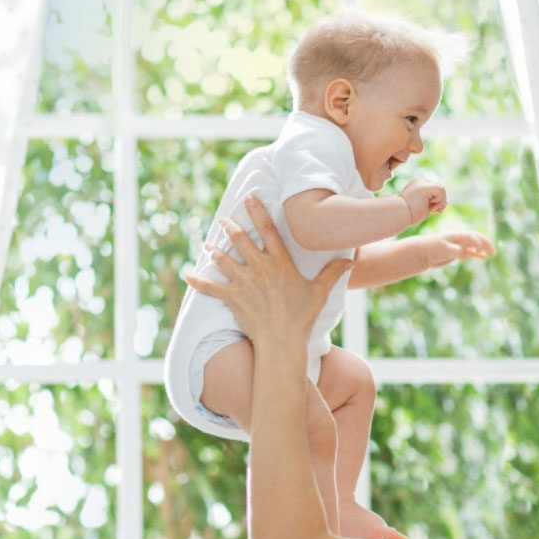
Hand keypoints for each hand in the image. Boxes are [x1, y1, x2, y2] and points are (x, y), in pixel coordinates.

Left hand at [184, 196, 353, 346]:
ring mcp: (244, 282)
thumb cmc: (302, 316)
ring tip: (208, 245)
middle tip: (224, 220)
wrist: (282, 340)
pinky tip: (187, 275)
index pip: (268, 230)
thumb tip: (351, 261)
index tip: (249, 198)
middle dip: (230, 227)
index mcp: (280, 262)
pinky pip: (210, 287)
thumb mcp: (319, 292)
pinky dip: (198, 281)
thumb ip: (333, 273)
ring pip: (224, 260)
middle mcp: (260, 268)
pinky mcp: (232, 298)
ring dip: (214, 251)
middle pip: (241, 240)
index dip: (257, 212)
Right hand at [398, 178, 446, 224]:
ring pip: (442, 189)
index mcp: (417, 185)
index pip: (435, 190)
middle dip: (440, 201)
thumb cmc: (408, 215)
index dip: (438, 200)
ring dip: (440, 202)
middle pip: (440, 188)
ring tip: (431, 209)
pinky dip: (440, 201)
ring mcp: (421, 183)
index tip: (433, 210)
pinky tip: (432, 207)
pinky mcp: (424, 187)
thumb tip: (446, 202)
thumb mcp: (423, 208)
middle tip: (434, 210)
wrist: (398, 215)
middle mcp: (419, 182)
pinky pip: (441, 190)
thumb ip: (432, 203)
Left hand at [424, 231, 495, 267]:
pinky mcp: (458, 253)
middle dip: (485, 244)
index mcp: (457, 236)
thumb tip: (466, 253)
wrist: (423, 253)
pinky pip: (470, 252)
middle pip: (477, 238)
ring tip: (491, 254)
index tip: (479, 251)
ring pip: (475, 246)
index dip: (477, 243)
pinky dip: (477, 254)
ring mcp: (460, 246)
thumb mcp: (443, 249)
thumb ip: (455, 250)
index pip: (472, 237)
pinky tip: (483, 257)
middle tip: (492, 252)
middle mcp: (460, 239)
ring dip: (483, 248)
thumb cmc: (432, 249)